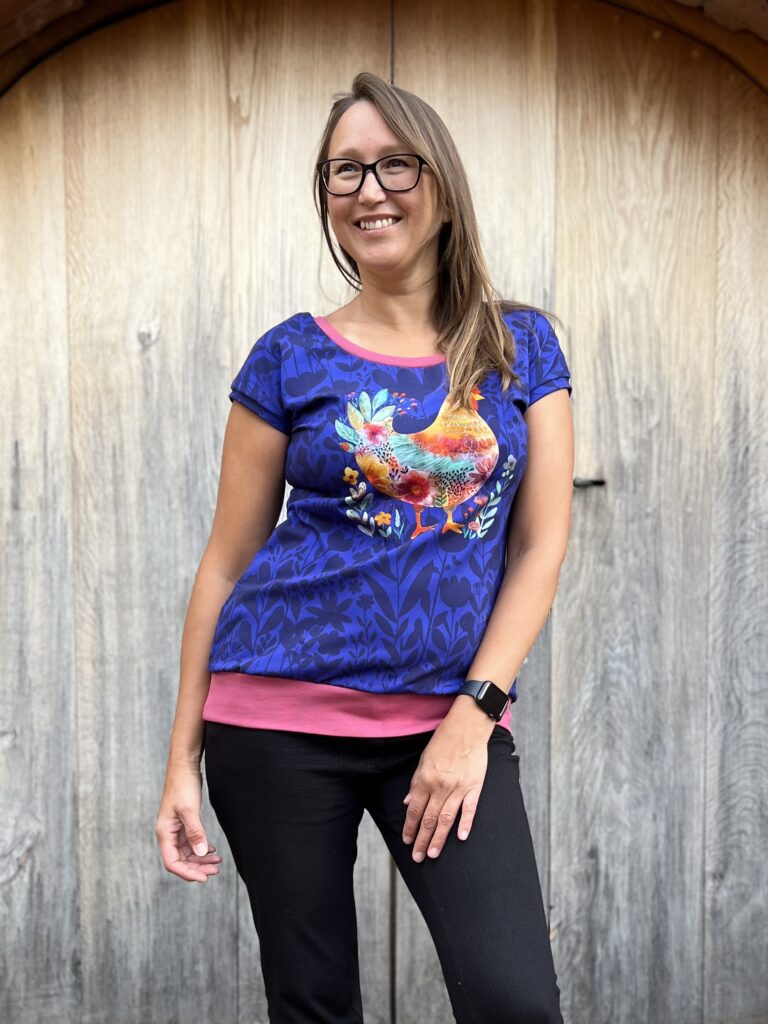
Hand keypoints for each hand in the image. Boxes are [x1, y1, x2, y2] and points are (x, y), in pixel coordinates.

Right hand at [155, 765, 221, 882]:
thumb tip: (201, 853)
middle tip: (215, 871)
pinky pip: (191, 842)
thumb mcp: (190, 810)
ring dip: (201, 859)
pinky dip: (201, 848)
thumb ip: (195, 832)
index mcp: (165, 832)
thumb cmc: (183, 785)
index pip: (172, 862)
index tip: (204, 878)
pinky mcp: (183, 823)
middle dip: (197, 867)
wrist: (184, 766)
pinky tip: (212, 850)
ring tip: (217, 862)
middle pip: (181, 860)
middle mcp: (168, 833)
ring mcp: (176, 829)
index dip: (187, 873)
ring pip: (187, 852)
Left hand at [401, 713, 491, 861]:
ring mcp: (458, 787)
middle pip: (429, 818)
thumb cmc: (443, 741)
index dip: (410, 827)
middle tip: (417, 857)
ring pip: (447, 818)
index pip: (414, 809)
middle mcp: (440, 786)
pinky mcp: (474, 786)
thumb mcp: (423, 759)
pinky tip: (460, 838)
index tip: (407, 840)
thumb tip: (407, 802)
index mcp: (425, 779)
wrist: (467, 727)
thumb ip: (416, 783)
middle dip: (421, 839)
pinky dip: (465, 824)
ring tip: (432, 853)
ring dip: (438, 838)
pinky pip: (469, 809)